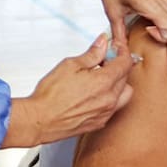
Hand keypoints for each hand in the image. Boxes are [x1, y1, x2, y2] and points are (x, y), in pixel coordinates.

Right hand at [3, 34, 133, 147]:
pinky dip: (110, 98)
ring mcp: (106, 113)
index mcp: (104, 82)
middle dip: (118, 66)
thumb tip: (102, 43)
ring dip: (117, 84)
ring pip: (124, 94)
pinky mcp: (99, 123)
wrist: (41, 120)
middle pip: (125, 78)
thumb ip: (91, 54)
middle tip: (102, 61)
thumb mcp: (70, 65)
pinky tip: (94, 94)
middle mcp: (110, 99)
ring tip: (100, 78)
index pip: (125, 63)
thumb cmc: (51, 95)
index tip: (115, 48)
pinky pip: (113, 108)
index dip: (121, 52)